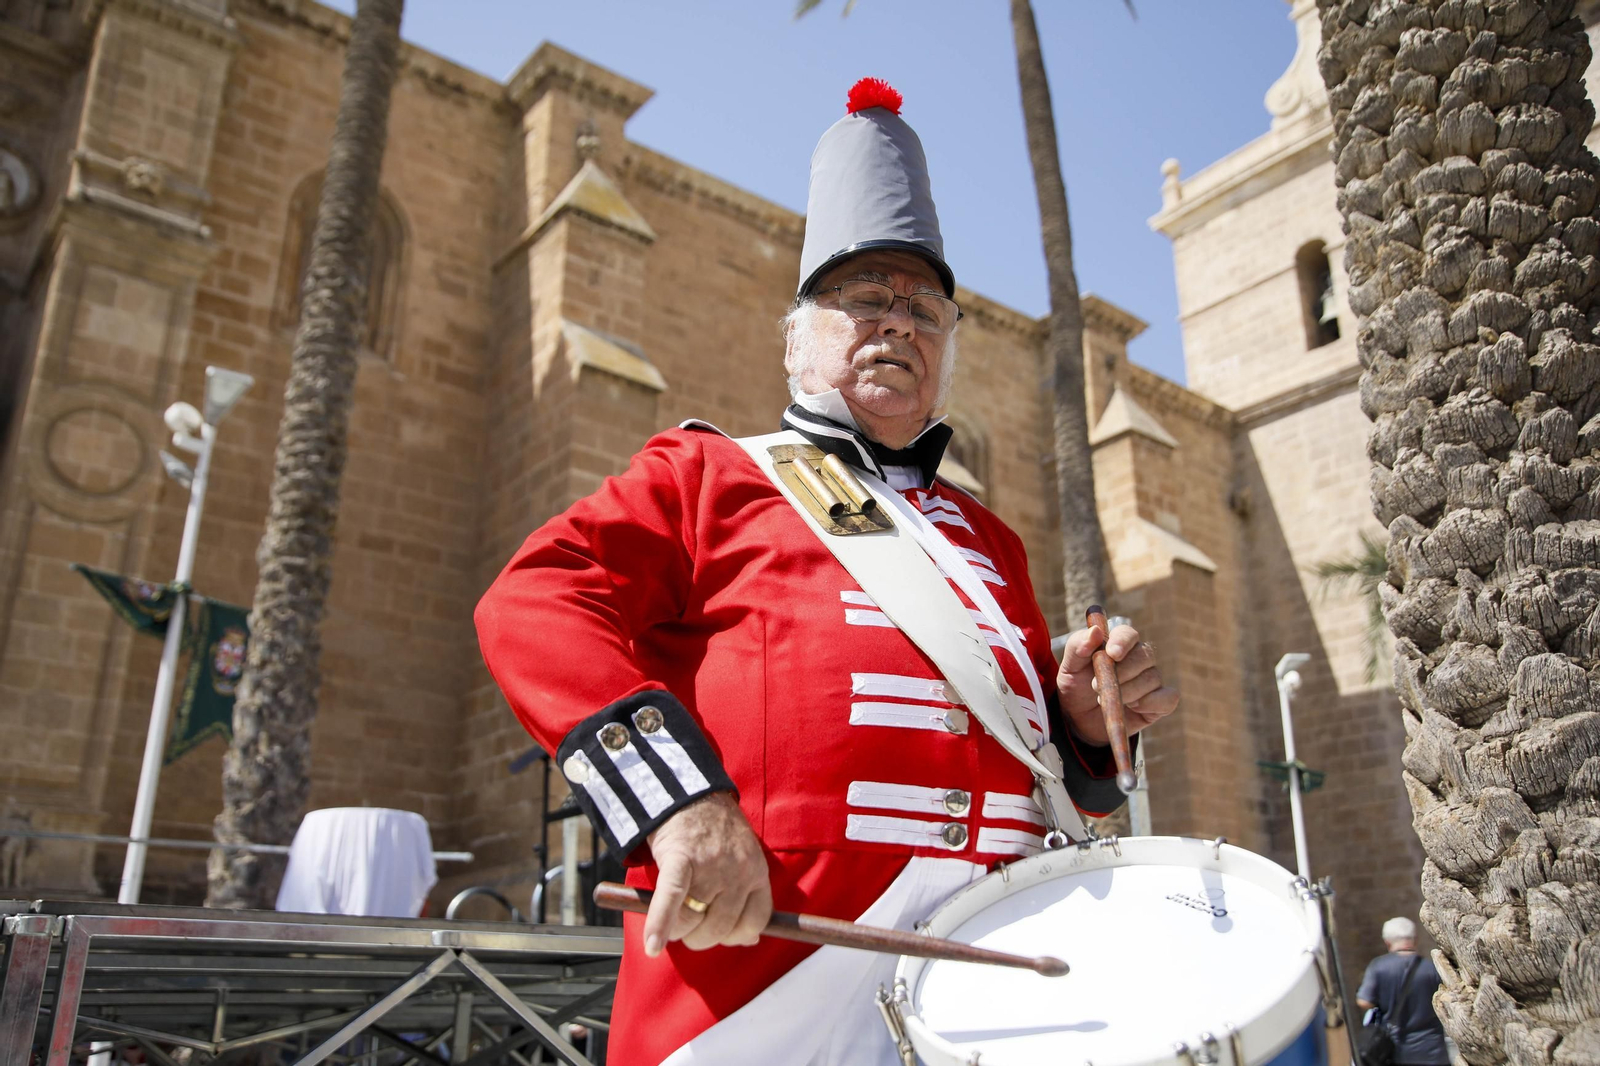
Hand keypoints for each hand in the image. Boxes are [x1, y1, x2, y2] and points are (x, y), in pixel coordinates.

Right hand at [642, 792, 771, 955]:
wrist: (688, 793)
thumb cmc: (715, 831)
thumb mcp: (745, 858)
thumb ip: (748, 896)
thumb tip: (751, 940)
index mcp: (757, 871)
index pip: (755, 921)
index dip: (736, 935)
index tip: (723, 933)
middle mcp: (737, 872)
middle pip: (720, 928)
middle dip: (701, 935)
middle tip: (689, 925)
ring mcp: (710, 866)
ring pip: (692, 921)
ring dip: (677, 930)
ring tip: (670, 922)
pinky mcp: (679, 859)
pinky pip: (670, 901)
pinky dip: (658, 924)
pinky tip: (652, 946)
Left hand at [1056, 623, 1177, 744]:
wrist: (1079, 720)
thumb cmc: (1076, 687)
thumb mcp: (1069, 667)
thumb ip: (1078, 646)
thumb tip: (1096, 631)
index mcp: (1118, 644)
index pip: (1129, 634)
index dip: (1123, 641)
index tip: (1112, 654)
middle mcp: (1139, 659)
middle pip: (1145, 655)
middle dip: (1122, 672)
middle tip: (1096, 686)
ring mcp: (1151, 681)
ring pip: (1152, 678)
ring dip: (1128, 692)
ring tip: (1104, 700)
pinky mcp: (1159, 703)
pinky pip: (1169, 698)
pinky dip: (1152, 703)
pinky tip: (1133, 708)